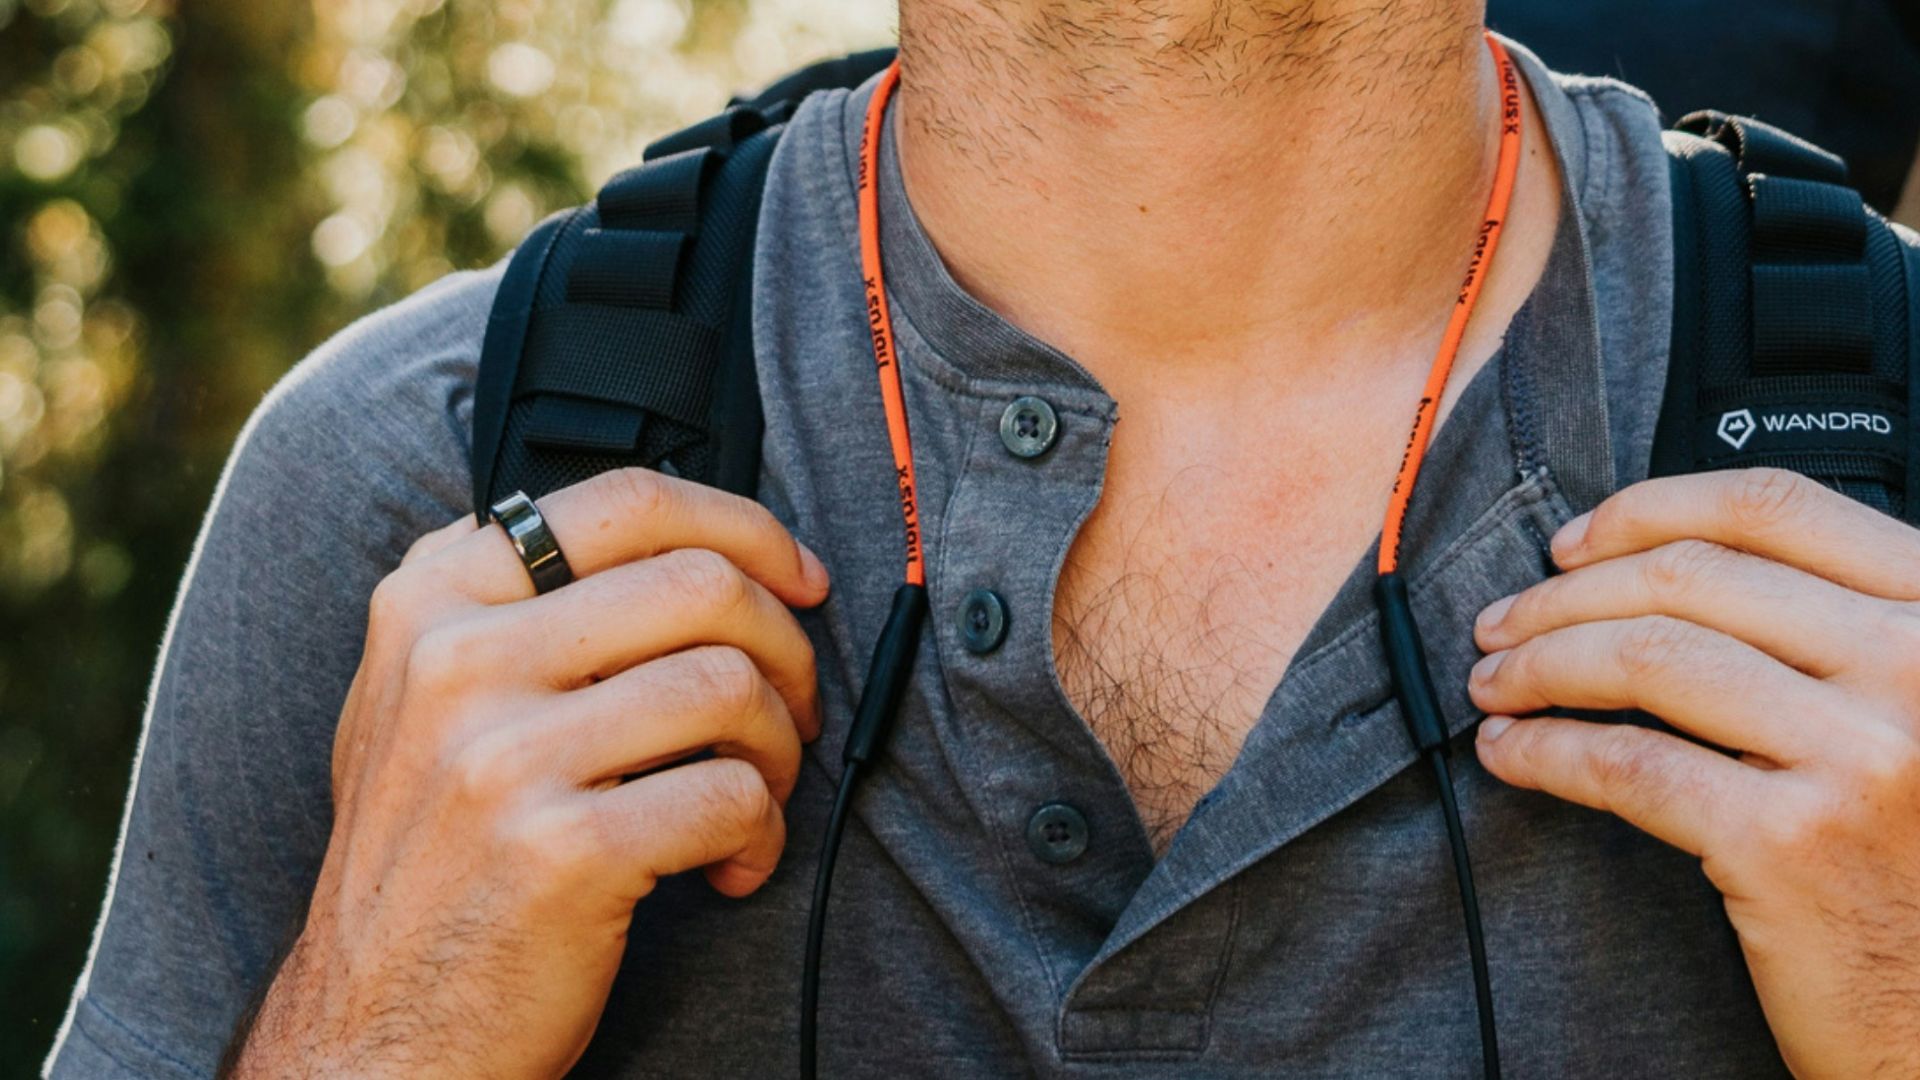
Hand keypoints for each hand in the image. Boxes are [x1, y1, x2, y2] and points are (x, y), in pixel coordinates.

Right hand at [228, 469, 830, 1078]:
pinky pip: (731, 795)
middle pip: (702, 584)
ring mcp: (503, 756)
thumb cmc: (431, 860)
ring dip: (779, 750)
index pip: (628, 502)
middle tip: (791, 712)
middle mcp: (457, 661)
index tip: (794, 577)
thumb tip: (690, 545)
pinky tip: (729, 867)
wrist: (375, 1029)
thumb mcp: (423, 700)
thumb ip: (518, 608)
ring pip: (730, 685)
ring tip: (756, 796)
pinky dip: (762, 835)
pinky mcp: (563, 851)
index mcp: (433, 600)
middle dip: (786, 647)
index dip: (744, 526)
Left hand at [1468, 467, 1919, 1078]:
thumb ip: (1823, 625)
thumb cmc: (1908, 847)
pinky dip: (1547, 751)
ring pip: (1647, 658)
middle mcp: (1915, 666)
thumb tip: (1650, 562)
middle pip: (1691, 578)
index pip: (1774, 507)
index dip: (1646, 512)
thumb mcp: (1905, 703)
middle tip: (1503, 621)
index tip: (1570, 544)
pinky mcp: (1792, 842)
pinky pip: (1628, 766)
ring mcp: (1862, 753)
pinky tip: (1513, 752)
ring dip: (1541, 664)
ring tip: (1494, 683)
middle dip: (1566, 593)